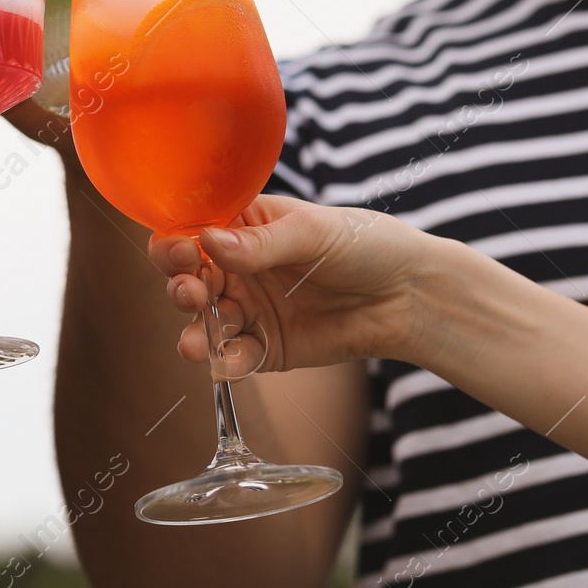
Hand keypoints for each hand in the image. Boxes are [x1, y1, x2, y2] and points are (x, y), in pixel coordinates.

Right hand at [147, 195, 440, 379]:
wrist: (409, 296)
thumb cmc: (366, 245)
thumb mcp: (314, 232)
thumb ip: (261, 242)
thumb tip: (210, 240)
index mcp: (243, 225)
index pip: (193, 229)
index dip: (178, 240)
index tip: (182, 250)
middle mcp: (238, 266)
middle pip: (188, 277)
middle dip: (180, 285)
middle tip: (191, 291)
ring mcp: (250, 308)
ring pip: (204, 321)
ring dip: (194, 329)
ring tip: (195, 340)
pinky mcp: (266, 347)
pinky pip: (234, 357)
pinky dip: (225, 362)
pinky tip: (226, 362)